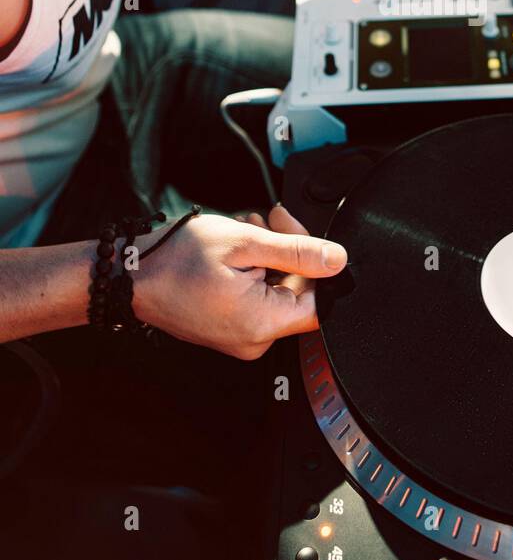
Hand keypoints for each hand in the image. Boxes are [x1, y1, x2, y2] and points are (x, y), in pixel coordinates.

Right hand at [132, 208, 346, 359]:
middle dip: (290, 251)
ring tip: (248, 229)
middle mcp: (254, 339)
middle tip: (270, 220)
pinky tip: (239, 248)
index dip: (317, 264)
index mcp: (262, 324)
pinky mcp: (229, 329)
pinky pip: (257, 299)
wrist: (129, 275)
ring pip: (278, 291)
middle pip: (298, 293)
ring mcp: (240, 337)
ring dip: (271, 255)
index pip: (321, 301)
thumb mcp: (244, 243)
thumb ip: (297, 252)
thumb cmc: (174, 260)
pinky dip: (254, 271)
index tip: (298, 233)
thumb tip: (337, 260)